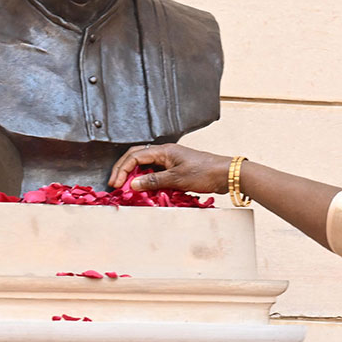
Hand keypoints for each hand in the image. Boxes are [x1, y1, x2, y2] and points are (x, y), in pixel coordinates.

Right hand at [108, 143, 231, 193]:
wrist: (226, 174)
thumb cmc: (205, 172)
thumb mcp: (176, 179)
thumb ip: (153, 181)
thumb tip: (133, 184)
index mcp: (163, 151)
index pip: (134, 156)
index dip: (122, 170)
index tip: (116, 183)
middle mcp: (165, 153)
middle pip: (136, 158)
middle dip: (123, 170)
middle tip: (115, 184)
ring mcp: (170, 161)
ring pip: (145, 165)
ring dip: (134, 176)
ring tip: (127, 188)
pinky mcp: (176, 169)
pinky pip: (155, 172)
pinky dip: (147, 180)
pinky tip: (145, 190)